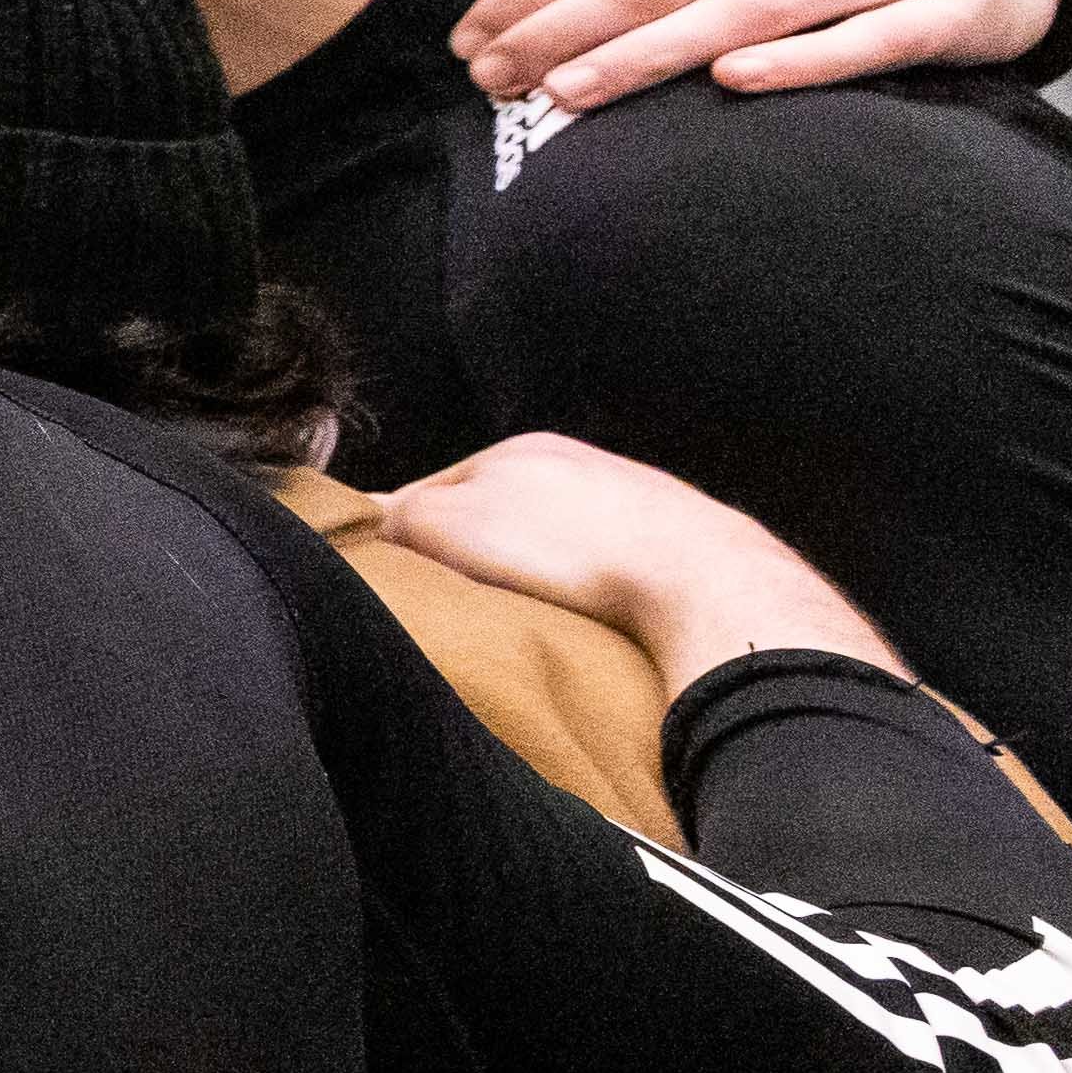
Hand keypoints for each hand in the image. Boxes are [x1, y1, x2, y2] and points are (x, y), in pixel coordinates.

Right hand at [366, 433, 895, 692]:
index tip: (396, 583)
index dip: (403, 536)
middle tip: (459, 608)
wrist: (705, 583)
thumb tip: (366, 525)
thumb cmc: (568, 550)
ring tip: (525, 623)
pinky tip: (588, 623)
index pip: (431, 487)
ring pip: (555, 542)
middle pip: (496, 514)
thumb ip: (394, 515)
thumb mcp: (447, 524)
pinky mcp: (680, 546)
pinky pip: (608, 568)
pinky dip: (589, 595)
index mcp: (519, 449)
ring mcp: (636, 501)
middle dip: (474, 556)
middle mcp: (579, 463)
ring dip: (535, 578)